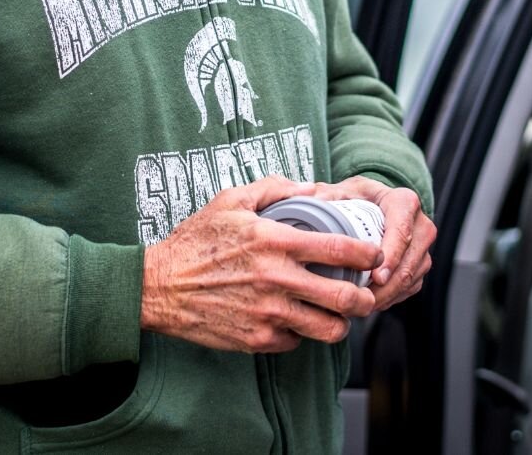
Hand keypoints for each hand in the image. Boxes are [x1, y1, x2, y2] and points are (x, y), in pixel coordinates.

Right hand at [140, 176, 380, 353]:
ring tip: (337, 314)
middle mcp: (277, 280)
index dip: (367, 254)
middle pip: (344, 298)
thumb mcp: (231, 200)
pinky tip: (296, 321)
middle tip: (366, 294)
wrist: (158, 287)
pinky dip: (301, 334)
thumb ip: (276, 188)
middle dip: (365, 298)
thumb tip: (314, 188)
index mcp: (276, 241)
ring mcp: (267, 314)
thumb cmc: (195, 240)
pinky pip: (296, 343)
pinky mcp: (256, 340)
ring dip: (340, 323)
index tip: (373, 255)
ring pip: (328, 329)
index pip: (340, 249)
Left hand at [305, 176, 434, 308]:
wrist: (375, 202)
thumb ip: (326, 195)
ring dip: (387, 296)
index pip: (402, 231)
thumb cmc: (358, 197)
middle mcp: (420, 224)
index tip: (376, 277)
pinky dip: (391, 298)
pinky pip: (410, 287)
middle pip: (409, 262)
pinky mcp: (420, 264)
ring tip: (360, 305)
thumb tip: (309, 200)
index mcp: (403, 202)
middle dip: (386, 286)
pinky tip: (370, 302)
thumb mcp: (342, 190)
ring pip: (411, 278)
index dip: (391, 256)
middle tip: (360, 299)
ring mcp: (423, 247)